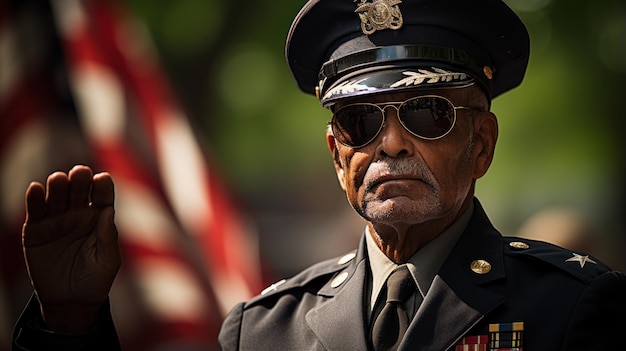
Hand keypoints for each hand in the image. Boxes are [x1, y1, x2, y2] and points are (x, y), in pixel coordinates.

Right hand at [22, 165, 120, 332]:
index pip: (102, 197)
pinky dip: (34, 199)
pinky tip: (36, 189)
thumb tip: (108, 211)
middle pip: (79, 191)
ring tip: (59, 179)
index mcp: (100, 218)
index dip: (103, 186)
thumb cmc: (95, 279)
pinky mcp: (36, 230)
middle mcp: (79, 214)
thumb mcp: (108, 260)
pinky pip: (35, 211)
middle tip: (80, 173)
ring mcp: (57, 220)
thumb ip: (108, 236)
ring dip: (57, 186)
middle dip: (80, 180)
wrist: (70, 301)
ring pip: (57, 196)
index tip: (102, 179)